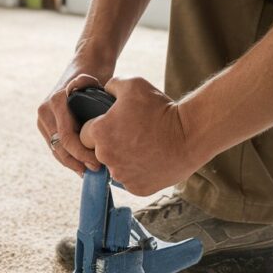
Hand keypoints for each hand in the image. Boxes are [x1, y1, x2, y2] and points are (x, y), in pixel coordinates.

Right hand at [37, 61, 111, 173]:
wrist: (85, 63)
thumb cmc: (96, 74)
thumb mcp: (97, 83)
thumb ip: (93, 96)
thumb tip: (92, 118)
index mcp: (56, 102)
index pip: (68, 138)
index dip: (82, 154)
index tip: (98, 162)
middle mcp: (45, 110)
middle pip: (60, 148)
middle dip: (78, 162)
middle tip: (96, 171)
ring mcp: (42, 117)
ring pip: (56, 150)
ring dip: (71, 163)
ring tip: (88, 172)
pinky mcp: (44, 124)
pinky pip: (55, 146)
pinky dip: (66, 157)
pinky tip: (80, 166)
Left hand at [79, 77, 202, 195]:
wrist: (190, 135)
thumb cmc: (161, 108)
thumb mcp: (133, 84)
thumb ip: (112, 86)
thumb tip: (104, 91)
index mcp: (99, 133)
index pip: (83, 135)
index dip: (96, 129)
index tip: (111, 125)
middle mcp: (106, 157)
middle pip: (98, 153)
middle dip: (109, 145)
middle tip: (130, 135)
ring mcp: (122, 176)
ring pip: (114, 168)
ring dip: (123, 160)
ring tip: (143, 147)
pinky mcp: (137, 189)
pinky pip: (131, 181)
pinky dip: (138, 173)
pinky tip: (151, 160)